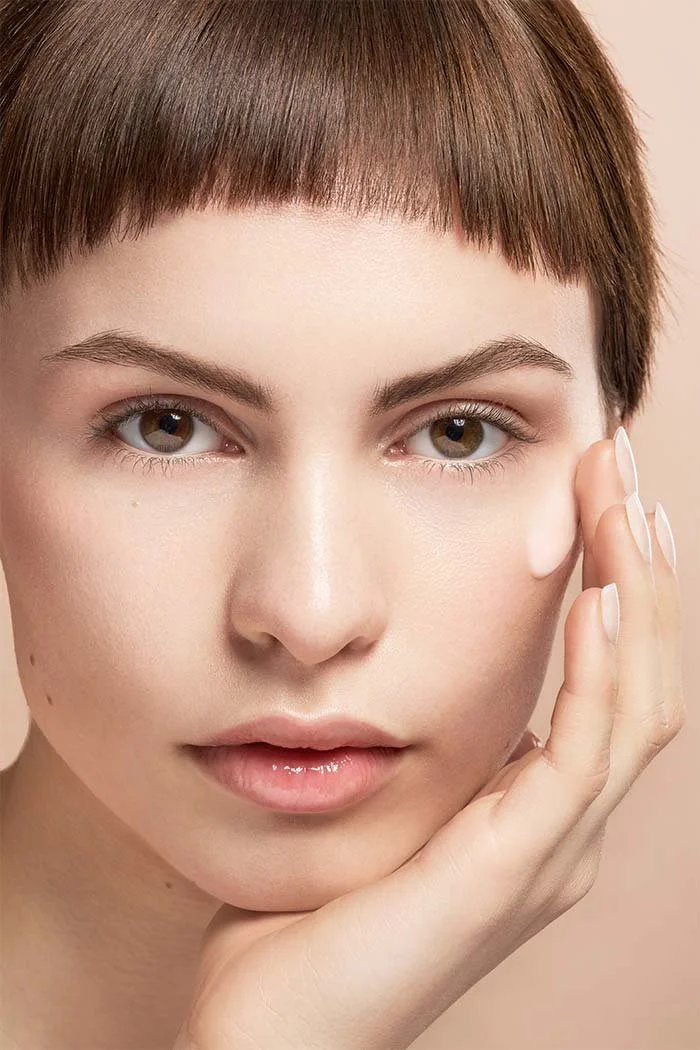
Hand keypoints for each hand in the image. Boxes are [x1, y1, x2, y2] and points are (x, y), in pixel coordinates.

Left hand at [173, 434, 684, 1049]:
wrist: (274, 1035)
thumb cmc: (311, 913)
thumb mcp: (383, 799)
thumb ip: (423, 744)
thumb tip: (420, 662)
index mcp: (534, 811)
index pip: (607, 675)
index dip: (615, 580)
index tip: (595, 490)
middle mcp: (563, 829)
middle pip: (642, 674)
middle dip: (638, 562)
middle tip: (622, 463)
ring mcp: (552, 854)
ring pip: (637, 704)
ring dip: (637, 594)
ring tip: (623, 500)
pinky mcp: (517, 871)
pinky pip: (584, 756)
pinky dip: (603, 672)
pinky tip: (599, 599)